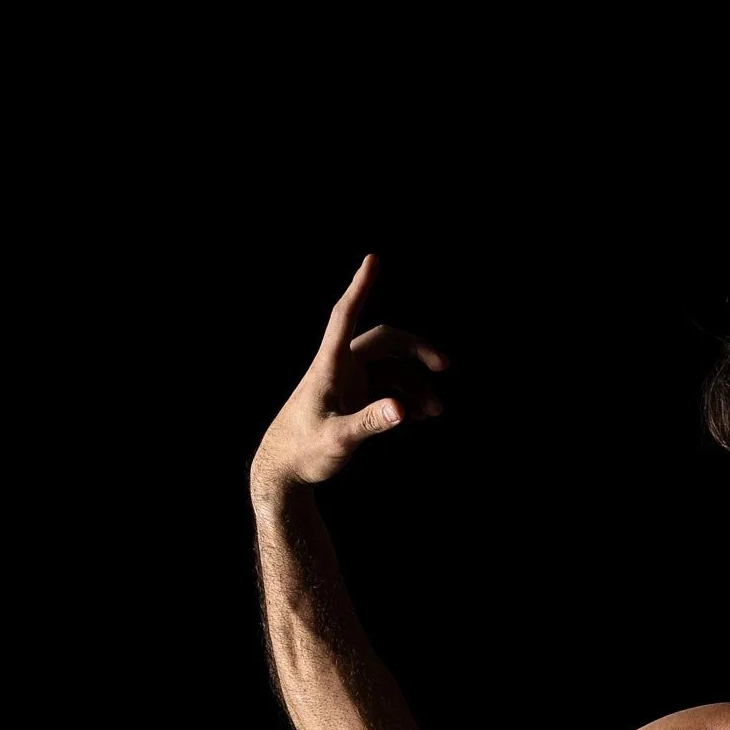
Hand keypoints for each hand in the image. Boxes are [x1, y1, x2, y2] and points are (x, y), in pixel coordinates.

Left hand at [251, 252, 448, 493]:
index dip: (360, 286)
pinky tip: (418, 416)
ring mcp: (348, 382)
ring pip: (390, 368)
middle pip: (383, 341)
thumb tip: (402, 408)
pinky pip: (386, 387)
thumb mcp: (339, 440)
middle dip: (416, 350)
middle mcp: (340, 367)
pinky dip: (404, 397)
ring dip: (415, 384)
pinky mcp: (353, 398)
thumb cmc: (304, 451)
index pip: (345, 315)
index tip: (373, 259)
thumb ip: (370, 423)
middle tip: (444, 367)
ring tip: (435, 412)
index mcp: (329, 366)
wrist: (285, 470)